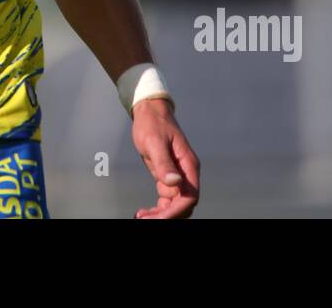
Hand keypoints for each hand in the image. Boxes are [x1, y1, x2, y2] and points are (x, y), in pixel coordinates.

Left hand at [130, 97, 199, 218]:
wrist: (149, 112)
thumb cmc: (153, 123)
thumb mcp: (155, 142)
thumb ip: (164, 163)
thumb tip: (174, 183)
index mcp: (188, 165)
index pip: (190, 196)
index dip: (176, 210)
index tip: (159, 217)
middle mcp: (186, 173)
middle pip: (184, 204)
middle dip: (167, 215)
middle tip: (145, 218)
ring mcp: (178, 176)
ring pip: (175, 204)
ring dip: (161, 214)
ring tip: (142, 216)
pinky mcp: (167, 176)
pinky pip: (167, 199)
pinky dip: (158, 208)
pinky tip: (145, 212)